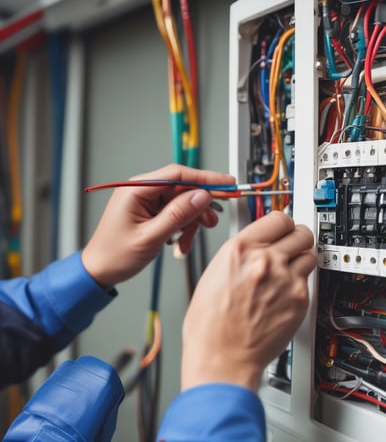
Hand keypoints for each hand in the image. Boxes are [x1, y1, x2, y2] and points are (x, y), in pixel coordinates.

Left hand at [81, 164, 234, 287]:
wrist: (99, 270)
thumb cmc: (115, 254)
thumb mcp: (151, 237)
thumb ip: (178, 215)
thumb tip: (201, 196)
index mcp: (137, 189)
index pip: (178, 174)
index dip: (205, 178)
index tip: (226, 184)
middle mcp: (143, 190)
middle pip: (183, 189)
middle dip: (199, 207)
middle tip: (210, 221)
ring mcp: (147, 201)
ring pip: (182, 203)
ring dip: (191, 222)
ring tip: (188, 241)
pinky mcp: (151, 212)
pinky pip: (176, 214)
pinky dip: (183, 227)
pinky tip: (180, 242)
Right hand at [181, 211, 315, 392]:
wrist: (221, 356)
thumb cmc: (210, 323)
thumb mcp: (213, 273)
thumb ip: (240, 254)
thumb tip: (255, 245)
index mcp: (239, 249)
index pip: (278, 217)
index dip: (283, 223)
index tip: (284, 228)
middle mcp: (265, 259)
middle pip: (301, 232)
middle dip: (297, 237)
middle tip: (292, 245)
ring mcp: (285, 279)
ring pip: (310, 254)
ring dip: (301, 259)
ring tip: (290, 270)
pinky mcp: (299, 300)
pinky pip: (308, 281)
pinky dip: (299, 283)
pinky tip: (285, 293)